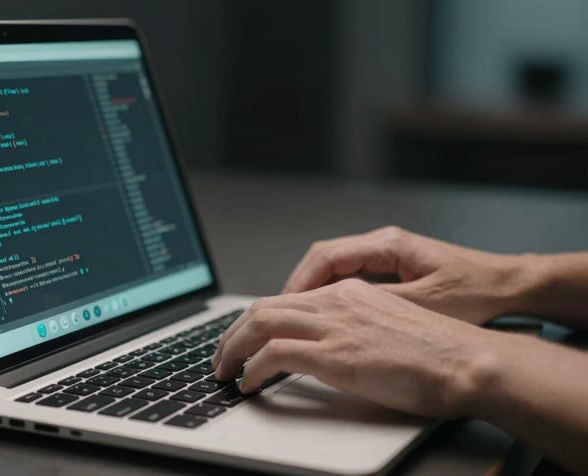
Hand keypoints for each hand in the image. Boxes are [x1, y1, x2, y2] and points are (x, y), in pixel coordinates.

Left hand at [212, 279, 495, 417]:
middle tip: (221, 356)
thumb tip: (329, 347)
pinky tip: (249, 384)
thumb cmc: (438, 353)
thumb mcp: (388, 327)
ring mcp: (335, 324)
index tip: (243, 339)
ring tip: (224, 370)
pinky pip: (275, 354)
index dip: (256, 320)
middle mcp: (336, 301)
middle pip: (264, 307)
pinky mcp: (336, 353)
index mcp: (349, 293)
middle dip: (233, 333)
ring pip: (261, 323)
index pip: (286, 299)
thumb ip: (355, 327)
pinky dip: (253, 369)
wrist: (467, 361)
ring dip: (233, 348)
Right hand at [283, 226, 528, 324]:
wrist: (511, 285)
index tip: (282, 307)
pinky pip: (350, 276)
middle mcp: (382, 243)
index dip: (299, 283)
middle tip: (279, 316)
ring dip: (312, 291)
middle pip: (323, 258)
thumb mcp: (423, 305)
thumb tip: (332, 314)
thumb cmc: (475, 293)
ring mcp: (386, 253)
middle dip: (297, 287)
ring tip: (296, 319)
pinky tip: (326, 316)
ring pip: (334, 267)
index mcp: (387, 245)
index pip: (326, 256)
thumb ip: (376, 304)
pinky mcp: (392, 267)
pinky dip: (331, 294)